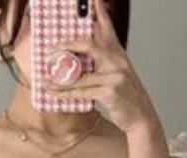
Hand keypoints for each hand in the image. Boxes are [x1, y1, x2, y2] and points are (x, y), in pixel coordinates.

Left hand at [48, 0, 159, 136]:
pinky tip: (54, 94)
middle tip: (50, 49)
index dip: (98, 11)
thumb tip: (77, 61)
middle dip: (67, 45)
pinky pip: (82, 92)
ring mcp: (114, 76)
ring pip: (80, 74)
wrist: (141, 118)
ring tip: (45, 80)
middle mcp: (117, 61)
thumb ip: (102, 63)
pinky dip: (66, 94)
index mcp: (118, 53)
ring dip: (60, 79)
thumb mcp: (118, 74)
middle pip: (88, 44)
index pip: (106, 26)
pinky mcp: (110, 92)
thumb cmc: (126, 97)